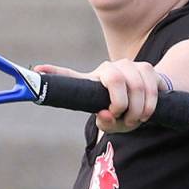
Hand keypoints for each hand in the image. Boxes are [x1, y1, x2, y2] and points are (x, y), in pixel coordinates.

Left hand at [35, 60, 163, 132]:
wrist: (152, 101)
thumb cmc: (126, 113)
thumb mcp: (113, 123)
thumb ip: (107, 122)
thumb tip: (106, 114)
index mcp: (93, 81)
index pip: (70, 76)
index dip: (53, 73)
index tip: (35, 71)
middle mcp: (109, 68)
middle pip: (115, 78)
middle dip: (122, 102)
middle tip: (125, 119)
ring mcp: (129, 65)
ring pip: (137, 84)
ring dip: (139, 108)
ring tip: (136, 119)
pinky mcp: (147, 68)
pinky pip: (152, 85)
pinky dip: (151, 104)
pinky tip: (148, 112)